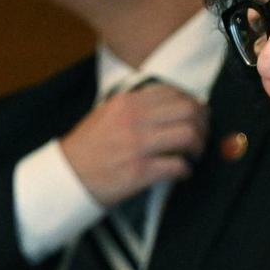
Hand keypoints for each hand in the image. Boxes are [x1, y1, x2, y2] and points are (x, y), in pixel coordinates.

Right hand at [59, 82, 207, 205]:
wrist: (68, 176)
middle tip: (201, 137)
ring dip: (198, 146)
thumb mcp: (107, 114)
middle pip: (188, 111)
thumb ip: (135, 107)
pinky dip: (186, 170)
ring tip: (194, 155)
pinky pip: (178, 166)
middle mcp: (134, 119)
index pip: (174, 92)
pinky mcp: (140, 171)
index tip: (196, 116)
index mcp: (127, 102)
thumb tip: (169, 107)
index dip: (193, 104)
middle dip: (202, 125)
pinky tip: (182, 173)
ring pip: (188, 135)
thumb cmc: (88, 148)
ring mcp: (138, 145)